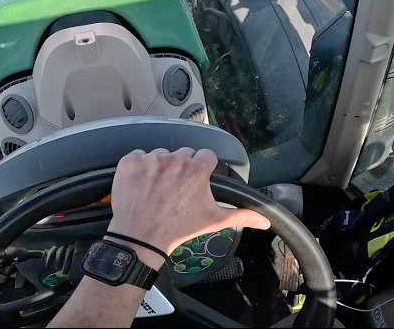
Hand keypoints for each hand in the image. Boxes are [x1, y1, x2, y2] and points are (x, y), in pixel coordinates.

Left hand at [106, 148, 270, 259]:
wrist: (140, 239)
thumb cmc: (177, 230)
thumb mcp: (213, 221)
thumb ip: (241, 215)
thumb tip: (263, 220)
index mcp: (196, 170)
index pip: (206, 155)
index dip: (203, 168)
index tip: (197, 181)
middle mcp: (174, 160)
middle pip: (184, 154)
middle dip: (182, 168)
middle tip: (176, 189)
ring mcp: (150, 159)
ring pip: (161, 155)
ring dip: (161, 168)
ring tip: (158, 190)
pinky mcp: (130, 162)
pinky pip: (139, 156)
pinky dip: (140, 168)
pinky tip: (142, 185)